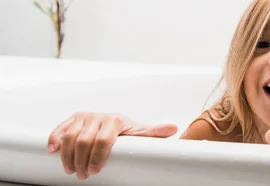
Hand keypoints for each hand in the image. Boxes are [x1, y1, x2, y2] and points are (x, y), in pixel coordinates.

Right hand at [47, 112, 177, 179]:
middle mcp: (98, 117)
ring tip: (71, 169)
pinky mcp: (73, 119)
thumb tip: (173, 128)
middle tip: (83, 175)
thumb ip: (153, 133)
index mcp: (115, 121)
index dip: (98, 157)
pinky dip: (54, 140)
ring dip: (67, 156)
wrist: (115, 123)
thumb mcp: (140, 134)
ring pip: (69, 137)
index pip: (103, 140)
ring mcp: (84, 117)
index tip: (95, 171)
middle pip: (84, 141)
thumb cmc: (126, 133)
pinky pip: (59, 130)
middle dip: (81, 161)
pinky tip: (54, 152)